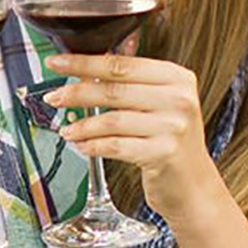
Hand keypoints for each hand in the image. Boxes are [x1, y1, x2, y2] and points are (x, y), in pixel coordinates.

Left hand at [43, 53, 220, 226]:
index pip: (122, 64)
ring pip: (113, 119)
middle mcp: (178, 98)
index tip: (58, 62)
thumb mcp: (160, 102)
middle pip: (115, 89)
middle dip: (77, 92)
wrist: (193, 184)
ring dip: (83, 125)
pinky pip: (118, 146)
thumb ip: (131, 82)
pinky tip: (81, 145)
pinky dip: (93, 145)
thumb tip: (83, 69)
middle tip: (54, 96)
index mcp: (176, 77)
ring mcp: (173, 126)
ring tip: (65, 129)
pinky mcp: (164, 154)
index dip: (85, 62)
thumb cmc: (169, 138)